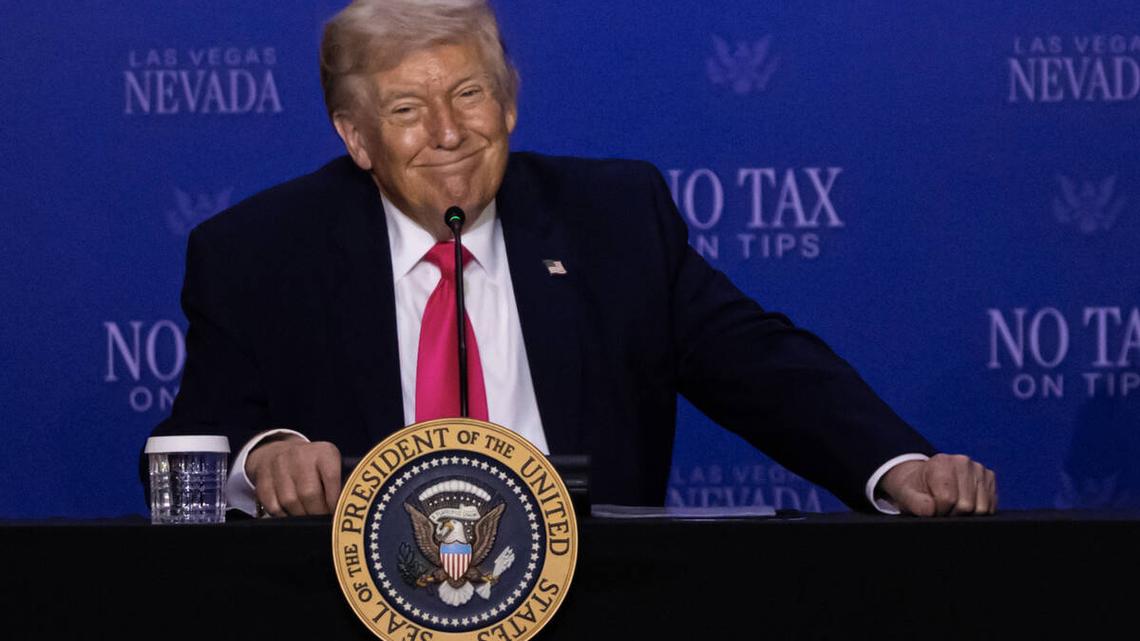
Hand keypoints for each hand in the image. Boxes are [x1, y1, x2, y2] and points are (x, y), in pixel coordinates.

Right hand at [246, 436, 341, 516]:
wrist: (278, 452)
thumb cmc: (312, 466)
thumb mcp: (330, 464)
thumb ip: (339, 483)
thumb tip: (342, 508)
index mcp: (323, 452)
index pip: (331, 478)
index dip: (334, 501)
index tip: (335, 513)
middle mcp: (300, 455)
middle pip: (309, 493)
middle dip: (317, 512)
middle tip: (320, 520)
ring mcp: (279, 466)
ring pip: (290, 501)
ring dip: (300, 516)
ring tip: (307, 518)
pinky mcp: (263, 478)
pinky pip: (273, 505)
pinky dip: (283, 516)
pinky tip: (290, 515)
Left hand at [878, 454, 996, 515]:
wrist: (922, 478)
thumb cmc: (914, 487)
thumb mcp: (905, 494)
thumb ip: (915, 502)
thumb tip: (931, 510)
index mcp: (941, 462)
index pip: (948, 499)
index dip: (939, 511)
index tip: (931, 509)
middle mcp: (963, 461)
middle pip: (966, 505)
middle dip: (953, 514)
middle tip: (942, 509)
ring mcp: (978, 469)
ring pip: (982, 508)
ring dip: (967, 515)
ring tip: (952, 507)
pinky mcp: (989, 478)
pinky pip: (991, 506)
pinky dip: (978, 512)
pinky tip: (964, 505)